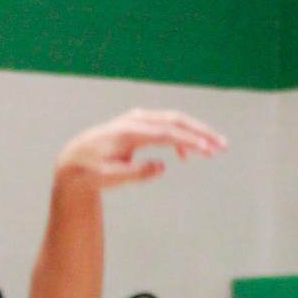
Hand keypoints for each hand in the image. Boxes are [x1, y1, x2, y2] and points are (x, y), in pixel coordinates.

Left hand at [54, 109, 226, 190]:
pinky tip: (186, 157)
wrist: (74, 161)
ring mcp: (137, 120)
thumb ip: (135, 173)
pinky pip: (166, 126)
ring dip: (195, 134)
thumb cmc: (91, 172)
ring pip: (174, 121)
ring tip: (214, 150)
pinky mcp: (139, 124)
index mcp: (129, 132)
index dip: (188, 141)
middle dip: (201, 133)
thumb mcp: (109, 178)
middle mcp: (135, 121)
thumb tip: (162, 166)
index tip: (207, 150)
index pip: (166, 133)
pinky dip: (180, 137)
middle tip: (223, 146)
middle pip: (175, 120)